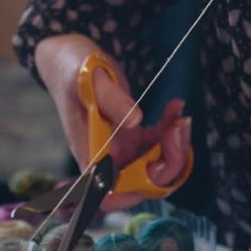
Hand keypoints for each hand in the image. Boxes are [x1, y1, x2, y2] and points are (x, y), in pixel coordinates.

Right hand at [34, 34, 191, 209]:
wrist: (70, 58)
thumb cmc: (72, 67)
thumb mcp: (90, 77)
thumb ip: (111, 99)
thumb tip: (135, 121)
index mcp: (89, 151)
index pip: (108, 192)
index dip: (133, 192)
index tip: (157, 167)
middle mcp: (106, 157)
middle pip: (143, 182)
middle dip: (170, 161)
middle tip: (179, 126)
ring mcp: (121, 149)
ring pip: (158, 166)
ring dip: (176, 145)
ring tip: (179, 114)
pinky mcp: (132, 137)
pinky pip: (160, 145)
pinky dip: (172, 129)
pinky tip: (174, 107)